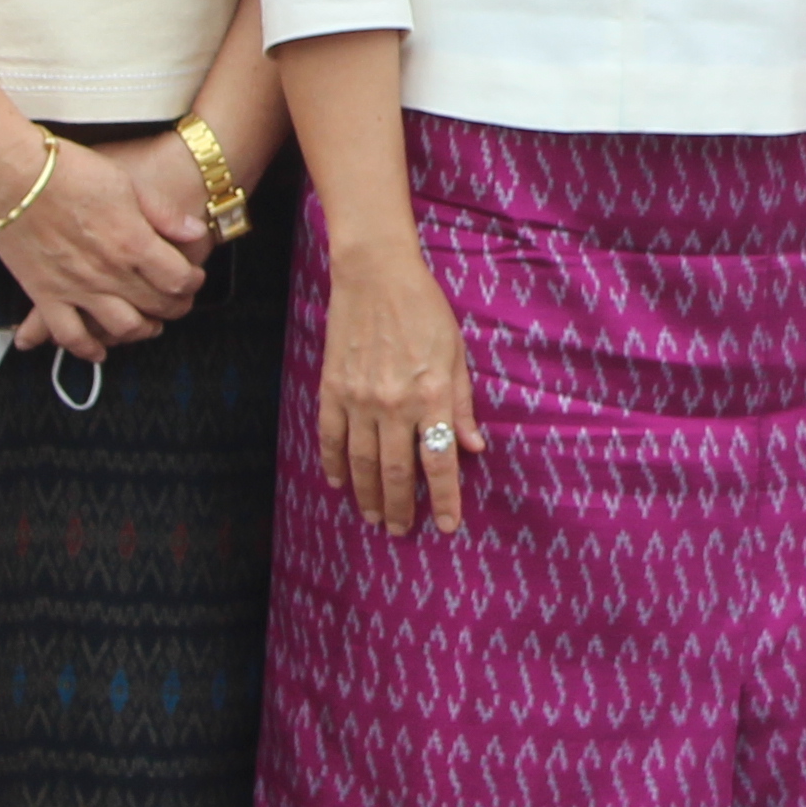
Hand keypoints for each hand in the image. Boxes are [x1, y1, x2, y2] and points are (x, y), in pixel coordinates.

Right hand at [0, 131, 210, 360]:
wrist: (12, 177)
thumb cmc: (69, 171)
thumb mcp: (127, 183)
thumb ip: (163, 213)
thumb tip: (195, 232)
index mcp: (133, 242)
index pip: (179, 279)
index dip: (192, 282)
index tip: (193, 278)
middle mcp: (109, 273)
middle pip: (156, 306)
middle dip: (176, 307)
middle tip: (178, 302)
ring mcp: (77, 288)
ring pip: (121, 328)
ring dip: (141, 331)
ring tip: (148, 324)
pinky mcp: (45, 295)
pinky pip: (70, 334)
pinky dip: (87, 349)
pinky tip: (99, 351)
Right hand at [315, 231, 480, 534]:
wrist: (375, 275)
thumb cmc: (424, 309)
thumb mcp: (456, 353)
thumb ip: (462, 403)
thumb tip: (474, 447)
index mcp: (431, 395)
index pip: (439, 461)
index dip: (443, 498)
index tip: (446, 526)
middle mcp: (394, 403)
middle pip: (396, 471)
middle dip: (400, 507)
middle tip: (401, 531)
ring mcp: (358, 399)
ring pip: (362, 463)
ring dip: (367, 496)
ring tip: (374, 518)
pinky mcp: (332, 390)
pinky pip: (331, 439)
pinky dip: (334, 465)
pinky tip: (339, 484)